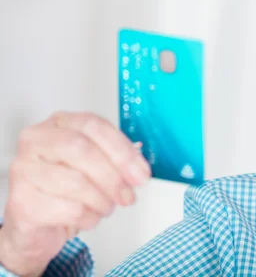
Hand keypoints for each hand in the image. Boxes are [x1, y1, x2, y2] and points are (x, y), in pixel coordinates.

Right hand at [0, 111, 149, 276]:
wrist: (36, 224)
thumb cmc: (66, 189)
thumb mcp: (94, 166)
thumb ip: (116, 160)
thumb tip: (138, 170)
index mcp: (58, 124)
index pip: (93, 125)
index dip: (122, 150)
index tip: (141, 173)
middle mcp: (36, 140)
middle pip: (81, 149)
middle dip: (113, 176)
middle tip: (128, 196)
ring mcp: (24, 169)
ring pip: (76, 182)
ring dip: (102, 200)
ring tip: (106, 207)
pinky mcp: (21, 201)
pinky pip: (69, 209)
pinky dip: (89, 217)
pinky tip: (88, 217)